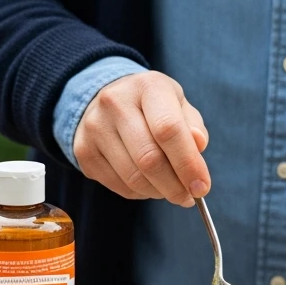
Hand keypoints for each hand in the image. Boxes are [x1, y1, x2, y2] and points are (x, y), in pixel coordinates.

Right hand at [73, 71, 210, 206]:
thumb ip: (193, 126)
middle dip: (174, 186)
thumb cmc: (153, 106)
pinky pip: (119, 186)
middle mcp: (115, 103)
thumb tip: (198, 146)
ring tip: (170, 190)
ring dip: (158, 192)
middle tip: (188, 198)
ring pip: (133, 178)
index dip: (188, 164)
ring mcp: (95, 127)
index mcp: (148, 86)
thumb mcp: (178, 105)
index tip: (201, 188)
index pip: (168, 130)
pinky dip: (140, 193)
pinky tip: (149, 185)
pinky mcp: (83, 151)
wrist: (107, 98)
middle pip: (149, 159)